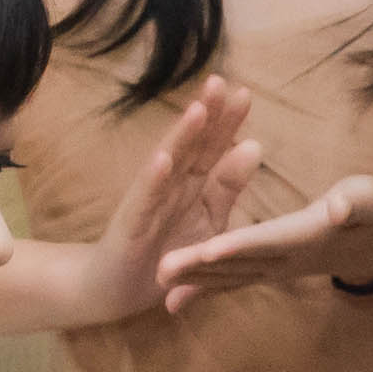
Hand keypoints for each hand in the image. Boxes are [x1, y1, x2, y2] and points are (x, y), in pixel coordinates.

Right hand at [72, 77, 263, 305]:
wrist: (117, 290)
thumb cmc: (166, 253)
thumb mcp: (208, 221)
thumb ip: (228, 188)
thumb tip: (255, 146)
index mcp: (193, 185)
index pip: (213, 148)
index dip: (227, 122)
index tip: (244, 92)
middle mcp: (171, 186)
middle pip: (191, 146)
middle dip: (206, 115)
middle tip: (219, 81)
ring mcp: (150, 202)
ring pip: (168, 164)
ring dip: (181, 137)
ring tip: (198, 111)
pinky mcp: (131, 225)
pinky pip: (144, 200)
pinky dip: (153, 180)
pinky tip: (162, 159)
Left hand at [158, 167, 372, 302]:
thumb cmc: (371, 211)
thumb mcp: (370, 198)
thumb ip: (356, 203)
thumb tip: (339, 208)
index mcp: (305, 235)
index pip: (267, 240)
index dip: (238, 245)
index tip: (208, 249)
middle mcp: (285, 260)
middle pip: (238, 264)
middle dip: (200, 266)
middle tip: (162, 268)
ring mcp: (274, 270)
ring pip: (229, 277)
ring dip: (194, 280)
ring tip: (159, 282)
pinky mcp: (267, 272)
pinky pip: (230, 285)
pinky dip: (203, 292)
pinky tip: (172, 302)